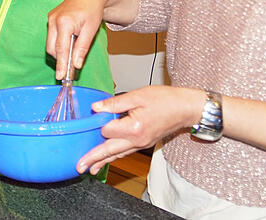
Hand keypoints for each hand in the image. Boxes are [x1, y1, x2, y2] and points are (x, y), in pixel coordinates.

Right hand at [47, 0, 137, 79]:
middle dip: (60, 58)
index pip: (61, 49)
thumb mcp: (91, 31)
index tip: (61, 76)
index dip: (61, 64)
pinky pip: (51, 36)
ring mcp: (50, 18)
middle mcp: (54, 19)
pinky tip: (70, 39)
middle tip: (71, 66)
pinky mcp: (50, 18)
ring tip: (74, 46)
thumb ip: (82, 48)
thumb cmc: (93, 11)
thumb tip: (75, 65)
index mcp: (65, 22)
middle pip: (52, 48)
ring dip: (60, 50)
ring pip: (50, 43)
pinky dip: (59, 42)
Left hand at [75, 86, 202, 174]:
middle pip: (109, 150)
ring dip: (102, 161)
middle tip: (79, 166)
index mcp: (134, 127)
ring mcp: (141, 144)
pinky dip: (114, 157)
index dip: (98, 122)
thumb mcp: (138, 96)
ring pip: (117, 154)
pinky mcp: (144, 143)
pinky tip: (108, 159)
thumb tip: (96, 108)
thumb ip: (115, 103)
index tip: (94, 115)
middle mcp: (137, 140)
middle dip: (93, 158)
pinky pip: (125, 152)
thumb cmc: (165, 100)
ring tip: (89, 169)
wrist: (186, 108)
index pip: (107, 130)